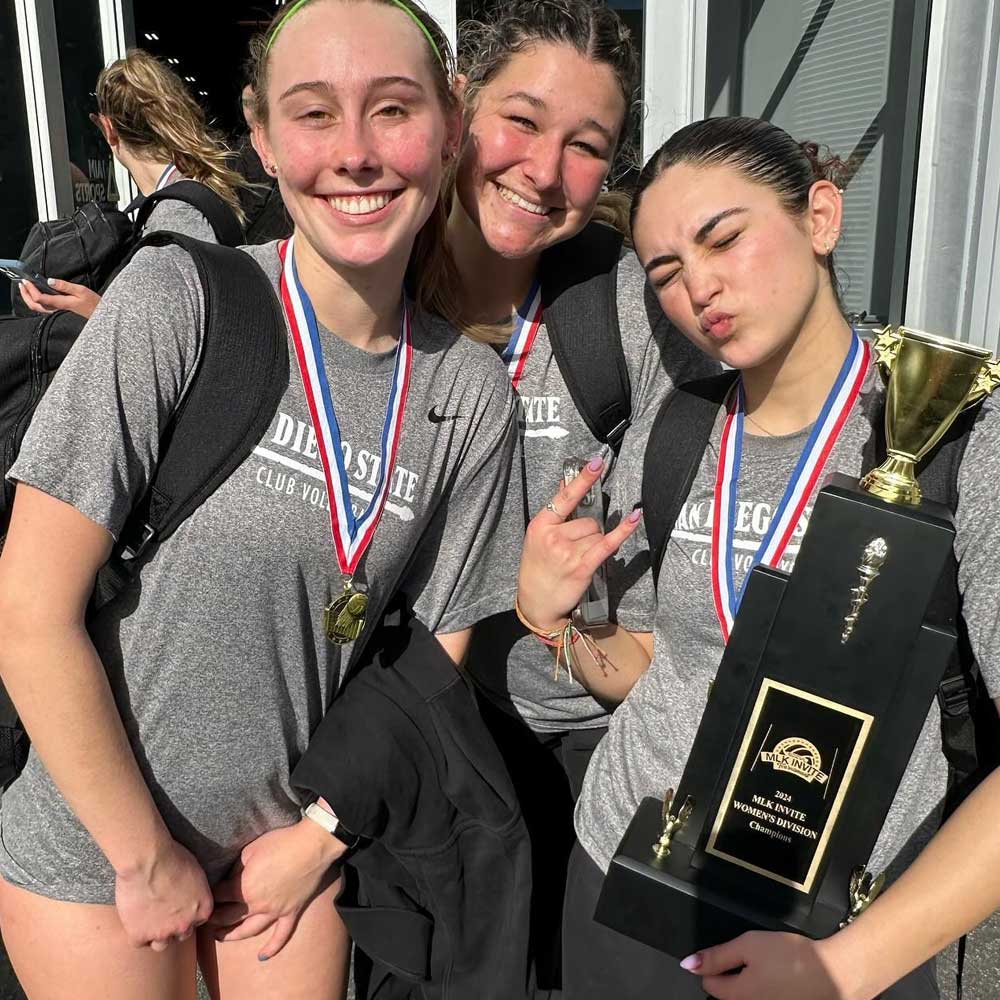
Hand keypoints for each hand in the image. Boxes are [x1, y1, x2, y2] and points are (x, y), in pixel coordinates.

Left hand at [19, 277, 101, 318]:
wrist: (101, 315)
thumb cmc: (93, 303)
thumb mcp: (81, 290)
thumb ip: (64, 285)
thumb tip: (50, 281)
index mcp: (61, 303)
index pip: (39, 298)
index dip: (30, 289)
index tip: (26, 280)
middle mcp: (57, 309)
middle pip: (35, 305)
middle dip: (25, 295)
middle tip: (22, 284)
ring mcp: (58, 311)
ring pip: (37, 308)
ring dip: (29, 299)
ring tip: (26, 289)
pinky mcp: (60, 312)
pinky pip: (43, 308)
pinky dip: (36, 302)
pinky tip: (36, 295)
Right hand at [114, 837, 212, 950]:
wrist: (148, 859)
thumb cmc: (173, 857)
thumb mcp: (196, 873)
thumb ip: (196, 893)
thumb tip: (191, 897)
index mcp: (203, 909)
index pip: (197, 921)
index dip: (186, 914)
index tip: (177, 906)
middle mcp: (186, 925)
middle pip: (181, 935)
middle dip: (173, 925)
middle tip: (162, 911)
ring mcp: (163, 933)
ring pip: (161, 944)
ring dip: (156, 934)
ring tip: (148, 918)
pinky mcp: (140, 935)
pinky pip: (139, 942)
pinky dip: (136, 932)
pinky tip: (134, 918)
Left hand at [208, 818, 344, 959]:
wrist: (312, 845)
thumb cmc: (281, 842)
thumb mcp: (251, 850)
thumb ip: (237, 866)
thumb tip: (232, 877)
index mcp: (244, 888)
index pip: (220, 896)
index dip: (211, 894)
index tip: (207, 894)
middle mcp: (257, 904)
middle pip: (229, 917)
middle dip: (215, 918)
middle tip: (206, 918)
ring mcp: (275, 911)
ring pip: (249, 930)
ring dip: (232, 936)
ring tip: (221, 937)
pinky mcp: (291, 912)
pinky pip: (281, 935)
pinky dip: (272, 948)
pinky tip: (261, 957)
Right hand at [516, 457, 641, 630]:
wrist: (535, 603)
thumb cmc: (537, 568)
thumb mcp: (538, 536)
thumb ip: (556, 510)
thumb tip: (567, 482)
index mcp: (541, 525)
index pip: (565, 497)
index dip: (583, 479)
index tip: (597, 462)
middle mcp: (554, 537)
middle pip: (589, 520)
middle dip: (588, 532)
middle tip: (573, 549)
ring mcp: (568, 552)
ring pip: (598, 534)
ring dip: (594, 544)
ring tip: (577, 559)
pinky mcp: (582, 567)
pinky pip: (607, 543)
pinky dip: (623, 531)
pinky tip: (634, 518)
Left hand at [681, 930, 855, 999]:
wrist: (835, 973)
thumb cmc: (791, 957)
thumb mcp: (749, 945)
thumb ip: (717, 955)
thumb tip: (688, 964)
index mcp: (737, 996)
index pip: (709, 983)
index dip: (716, 964)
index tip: (732, 953)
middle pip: (728, 994)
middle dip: (734, 977)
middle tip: (753, 960)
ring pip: (747, 998)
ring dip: (751, 984)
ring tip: (770, 970)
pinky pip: (765, 999)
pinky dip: (768, 990)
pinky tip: (781, 980)